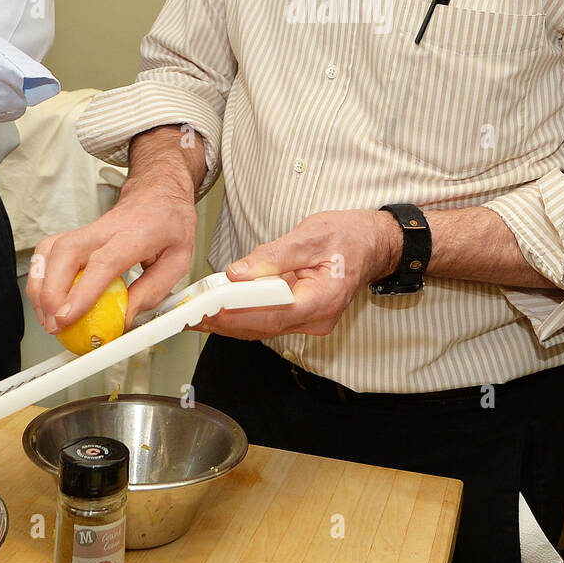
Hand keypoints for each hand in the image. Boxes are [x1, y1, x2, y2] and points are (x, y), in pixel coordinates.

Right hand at [27, 176, 197, 333]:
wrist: (159, 193)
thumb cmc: (169, 224)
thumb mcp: (178, 261)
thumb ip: (152, 291)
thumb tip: (124, 318)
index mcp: (137, 235)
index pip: (103, 263)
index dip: (81, 292)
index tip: (67, 317)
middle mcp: (106, 229)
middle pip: (66, 254)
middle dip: (51, 293)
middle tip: (54, 324)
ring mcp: (87, 229)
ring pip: (50, 250)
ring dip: (40, 286)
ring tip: (46, 316)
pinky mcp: (75, 233)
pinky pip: (47, 251)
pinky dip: (38, 275)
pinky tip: (44, 296)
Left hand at [197, 209, 402, 340]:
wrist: (373, 244)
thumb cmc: (349, 236)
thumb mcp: (312, 234)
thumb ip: (273, 256)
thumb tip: (237, 273)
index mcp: (325, 298)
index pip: (275, 312)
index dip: (240, 312)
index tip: (210, 306)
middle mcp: (317, 319)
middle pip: (264, 327)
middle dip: (224, 320)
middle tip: (189, 313)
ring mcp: (309, 322)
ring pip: (262, 328)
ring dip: (228, 321)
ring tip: (194, 312)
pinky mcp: (300, 318)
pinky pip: (267, 321)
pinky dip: (241, 315)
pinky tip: (218, 308)